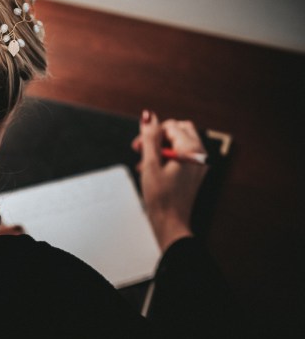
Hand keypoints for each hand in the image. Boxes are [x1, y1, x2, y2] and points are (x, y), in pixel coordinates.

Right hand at [132, 110, 207, 251]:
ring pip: (179, 142)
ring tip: (144, 163)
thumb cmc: (161, 198)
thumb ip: (149, 137)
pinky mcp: (195, 173)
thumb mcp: (150, 164)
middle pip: (179, 130)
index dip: (153, 133)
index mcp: (191, 151)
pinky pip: (182, 155)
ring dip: (160, 147)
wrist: (170, 223)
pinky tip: (153, 170)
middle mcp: (199, 155)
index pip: (172, 126)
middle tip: (141, 149)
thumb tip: (148, 116)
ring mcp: (199, 164)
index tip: (139, 145)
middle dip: (158, 137)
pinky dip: (167, 157)